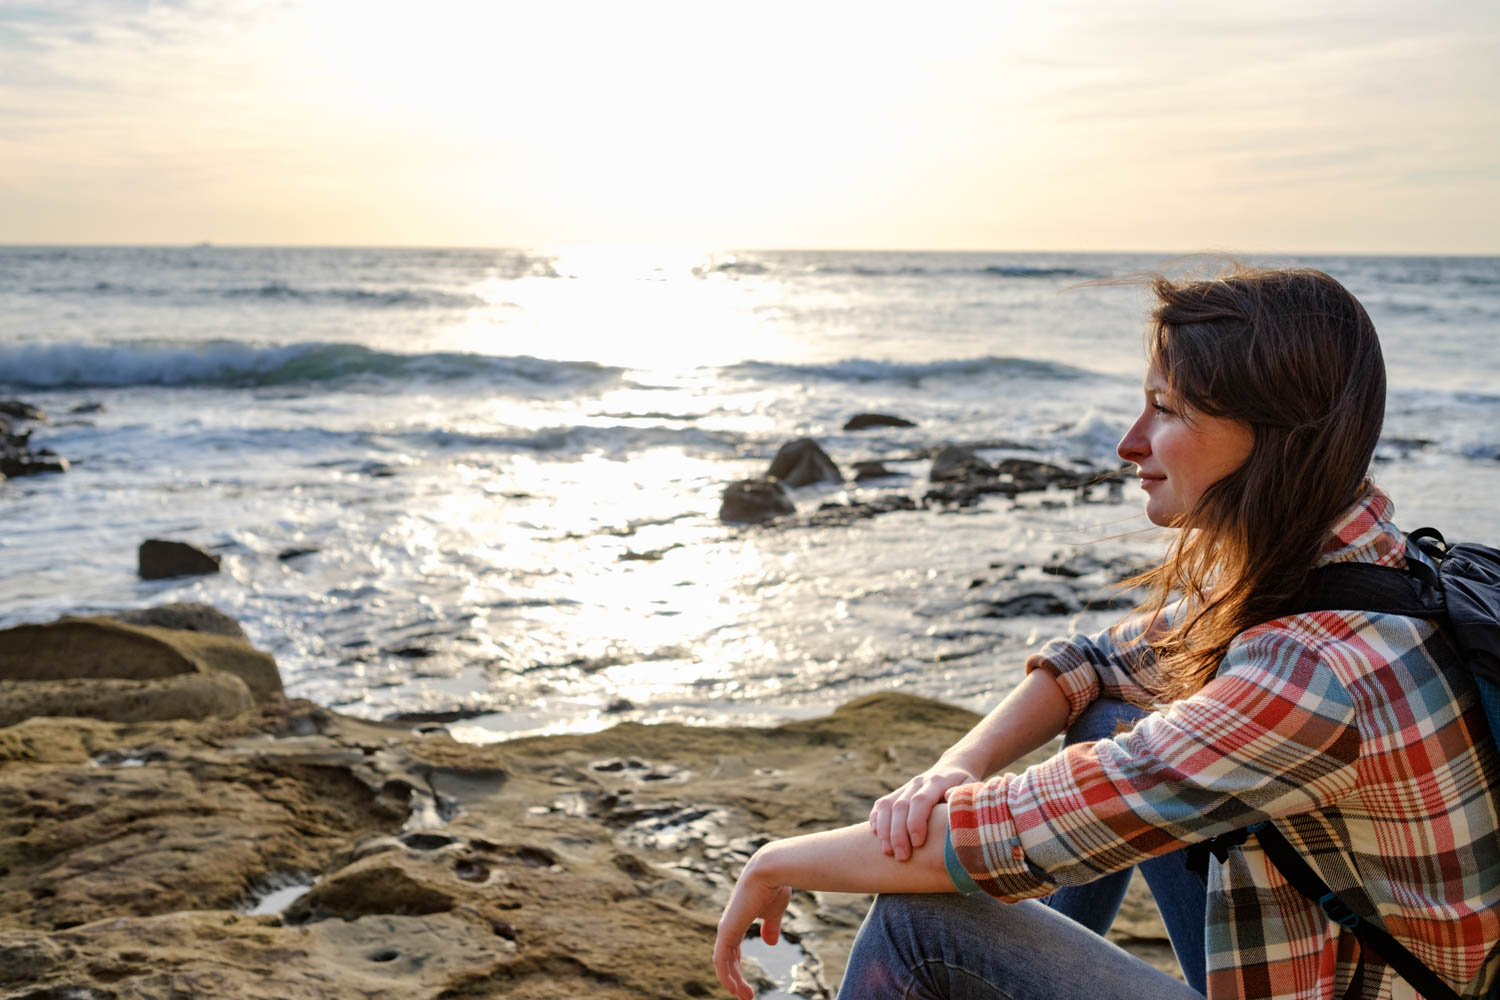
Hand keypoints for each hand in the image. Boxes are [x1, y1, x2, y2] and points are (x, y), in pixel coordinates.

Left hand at [713, 851, 791, 999]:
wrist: (772, 870)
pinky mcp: (727, 930)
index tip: (746, 986)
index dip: (738, 968)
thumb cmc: (775, 886)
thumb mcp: (774, 911)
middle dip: (735, 979)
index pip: (733, 950)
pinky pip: (721, 960)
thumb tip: (770, 943)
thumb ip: (771, 927)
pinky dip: (726, 976)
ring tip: (746, 997)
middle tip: (746, 997)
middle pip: (727, 959)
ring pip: (723, 963)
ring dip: (733, 982)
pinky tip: (734, 988)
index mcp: (739, 921)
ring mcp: (726, 928)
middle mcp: (729, 925)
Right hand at [868, 763, 976, 860]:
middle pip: (901, 806)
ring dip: (884, 830)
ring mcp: (906, 787)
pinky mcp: (898, 792)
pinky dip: (877, 819)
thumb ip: (962, 797)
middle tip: (901, 857)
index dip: (915, 822)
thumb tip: (949, 798)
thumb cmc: (966, 786)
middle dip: (898, 833)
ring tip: (887, 852)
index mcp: (937, 782)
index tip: (917, 843)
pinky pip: (881, 804)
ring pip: (887, 805)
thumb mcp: (971, 789)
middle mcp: (918, 783)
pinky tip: (877, 836)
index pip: (920, 801)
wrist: (955, 766)